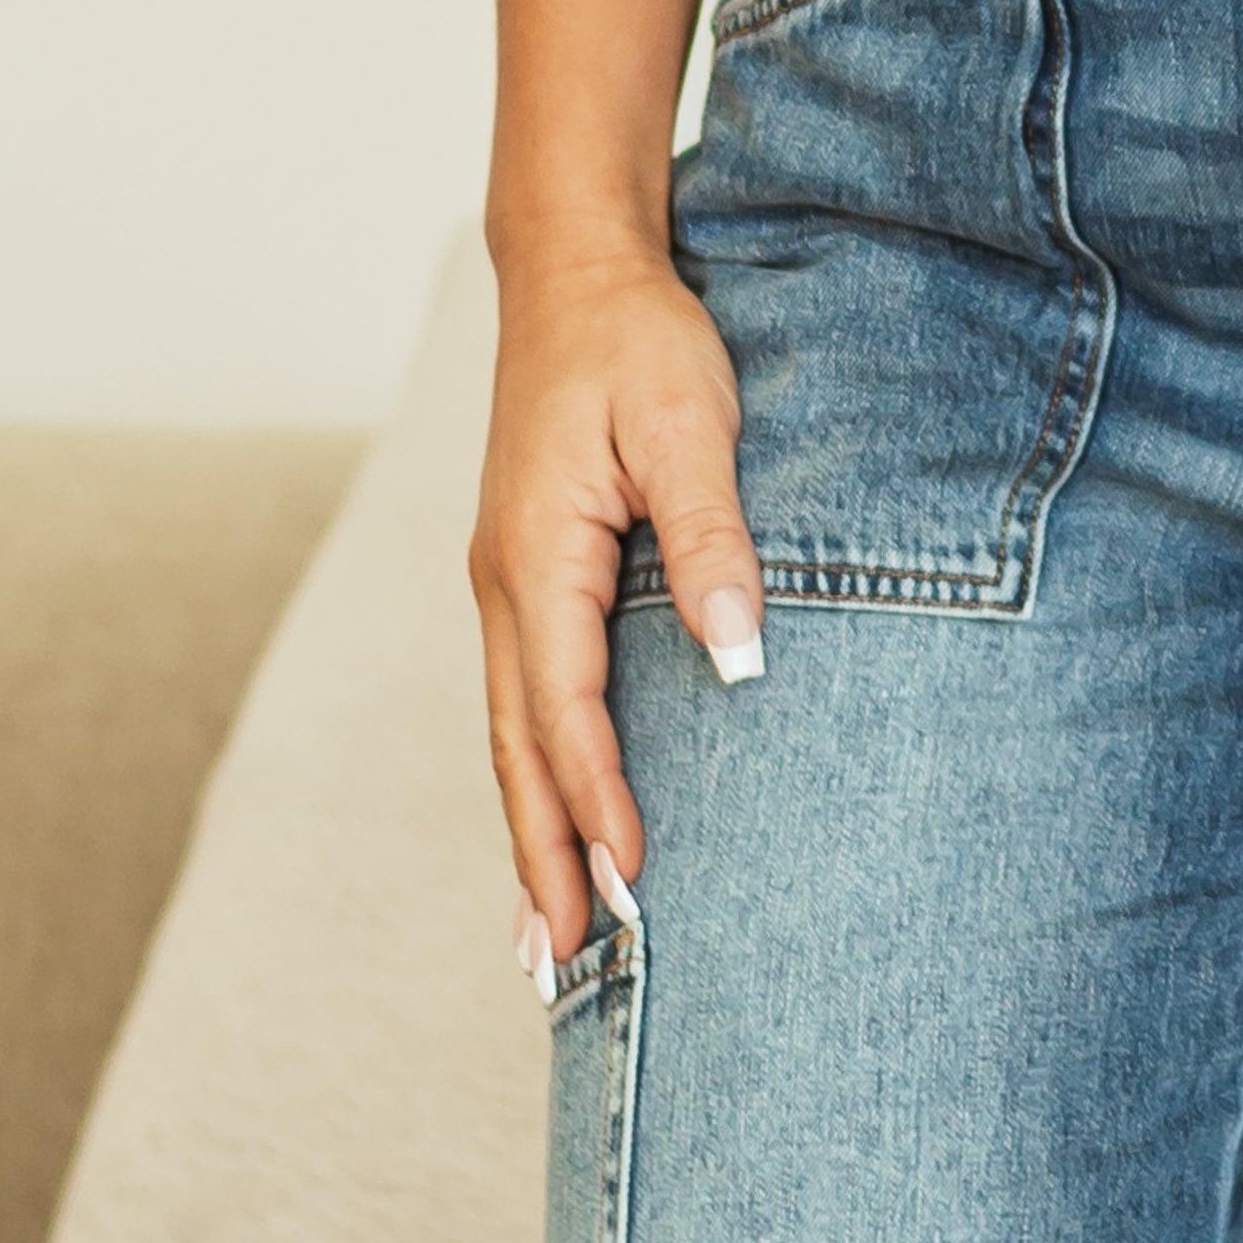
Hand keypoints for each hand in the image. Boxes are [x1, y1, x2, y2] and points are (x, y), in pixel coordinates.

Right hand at [472, 237, 765, 973]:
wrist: (575, 271)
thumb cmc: (636, 339)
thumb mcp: (688, 421)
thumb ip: (713, 536)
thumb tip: (738, 651)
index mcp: (538, 556)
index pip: (567, 704)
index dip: (598, 795)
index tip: (633, 876)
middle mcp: (505, 589)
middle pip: (518, 752)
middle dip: (542, 861)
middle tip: (562, 971)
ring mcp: (506, 593)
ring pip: (511, 743)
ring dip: (528, 844)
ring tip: (545, 947)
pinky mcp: (526, 590)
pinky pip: (523, 712)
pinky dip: (532, 788)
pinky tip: (550, 843)